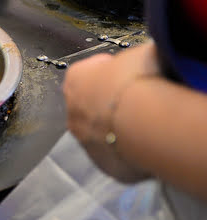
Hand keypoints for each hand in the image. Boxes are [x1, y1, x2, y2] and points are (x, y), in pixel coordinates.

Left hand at [62, 41, 160, 181]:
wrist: (143, 120)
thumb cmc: (138, 79)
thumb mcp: (141, 54)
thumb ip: (137, 59)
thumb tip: (146, 60)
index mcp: (75, 78)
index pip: (89, 71)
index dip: (111, 71)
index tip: (130, 73)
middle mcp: (71, 110)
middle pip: (90, 104)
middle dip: (111, 102)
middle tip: (138, 101)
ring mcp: (84, 141)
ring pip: (100, 132)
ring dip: (118, 128)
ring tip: (146, 125)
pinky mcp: (103, 164)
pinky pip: (116, 155)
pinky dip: (128, 150)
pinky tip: (148, 144)